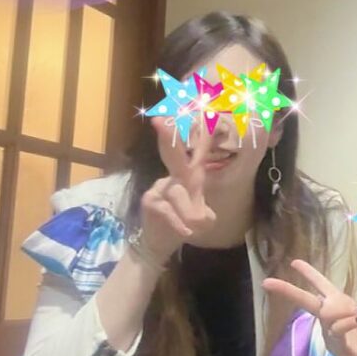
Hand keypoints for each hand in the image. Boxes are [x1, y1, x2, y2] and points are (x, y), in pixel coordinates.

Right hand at [137, 118, 217, 263]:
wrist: (157, 243)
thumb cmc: (182, 222)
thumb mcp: (199, 217)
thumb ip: (202, 212)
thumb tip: (205, 217)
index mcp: (187, 175)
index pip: (195, 152)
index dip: (200, 134)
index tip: (206, 112)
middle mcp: (172, 176)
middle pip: (172, 154)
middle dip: (169, 136)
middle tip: (160, 120)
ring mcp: (158, 188)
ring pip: (178, 193)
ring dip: (191, 214)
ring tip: (196, 227)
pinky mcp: (150, 202)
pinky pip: (167, 209)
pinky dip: (179, 223)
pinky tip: (187, 232)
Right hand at [263, 261, 356, 355]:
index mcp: (340, 302)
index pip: (322, 284)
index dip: (309, 274)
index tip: (294, 262)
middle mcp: (331, 314)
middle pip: (306, 299)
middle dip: (288, 290)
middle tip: (267, 282)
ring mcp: (329, 329)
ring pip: (325, 312)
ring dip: (343, 312)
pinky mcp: (333, 344)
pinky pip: (335, 329)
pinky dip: (346, 323)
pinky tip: (356, 321)